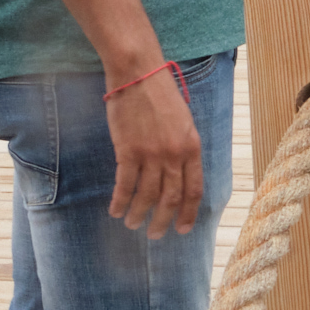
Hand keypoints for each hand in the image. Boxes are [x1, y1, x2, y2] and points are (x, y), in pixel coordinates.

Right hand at [106, 63, 205, 239]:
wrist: (139, 73)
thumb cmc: (160, 94)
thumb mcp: (183, 122)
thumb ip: (184, 148)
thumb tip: (180, 175)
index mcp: (192, 147)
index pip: (194, 190)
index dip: (188, 213)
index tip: (182, 229)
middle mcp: (174, 154)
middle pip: (171, 198)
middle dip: (162, 221)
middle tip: (155, 235)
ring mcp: (151, 154)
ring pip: (147, 196)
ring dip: (138, 214)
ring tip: (131, 223)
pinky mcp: (128, 150)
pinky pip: (124, 185)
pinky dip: (120, 201)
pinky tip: (115, 210)